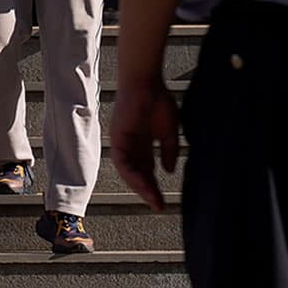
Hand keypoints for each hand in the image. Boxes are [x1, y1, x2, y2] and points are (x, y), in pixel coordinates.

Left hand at [109, 79, 180, 210]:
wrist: (146, 82)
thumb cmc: (157, 100)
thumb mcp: (169, 131)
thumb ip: (169, 150)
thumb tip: (170, 170)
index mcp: (143, 144)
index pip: (147, 170)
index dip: (155, 186)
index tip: (164, 201)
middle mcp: (131, 146)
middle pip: (138, 175)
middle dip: (148, 191)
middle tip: (159, 205)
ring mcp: (123, 143)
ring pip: (129, 172)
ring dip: (140, 187)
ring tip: (152, 199)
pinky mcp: (117, 138)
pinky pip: (122, 162)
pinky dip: (132, 174)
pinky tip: (143, 183)